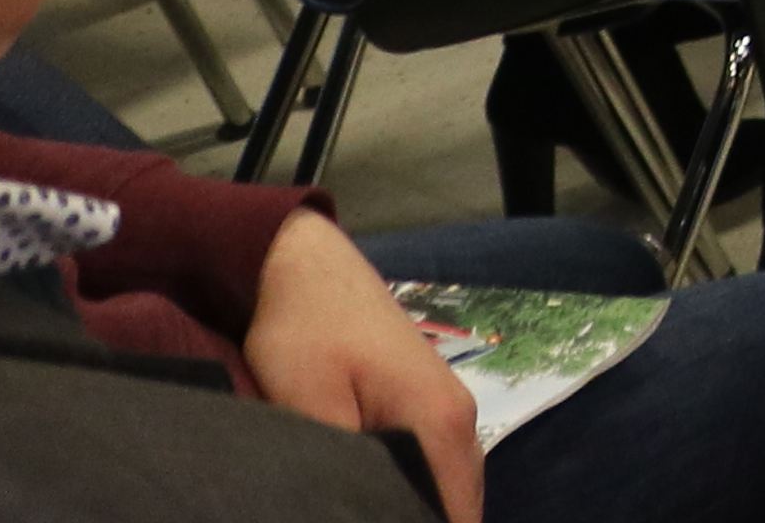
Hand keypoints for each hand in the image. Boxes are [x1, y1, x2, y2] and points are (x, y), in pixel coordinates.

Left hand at [244, 209, 481, 522]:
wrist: (305, 267)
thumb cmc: (303, 333)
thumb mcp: (307, 406)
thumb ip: (338, 469)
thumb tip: (351, 507)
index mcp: (440, 424)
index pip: (453, 519)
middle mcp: (461, 421)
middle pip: (459, 508)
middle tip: (358, 520)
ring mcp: (450, 410)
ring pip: (450, 488)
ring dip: (419, 510)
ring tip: (371, 514)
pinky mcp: (430, 405)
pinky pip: (438, 470)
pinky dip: (417, 494)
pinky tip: (379, 502)